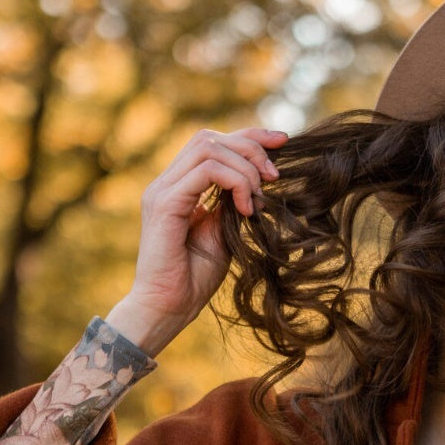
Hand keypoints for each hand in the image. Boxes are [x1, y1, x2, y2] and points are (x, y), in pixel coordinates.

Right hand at [105, 128, 286, 355]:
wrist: (168, 308)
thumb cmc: (194, 277)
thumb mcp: (224, 233)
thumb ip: (232, 203)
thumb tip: (257, 182)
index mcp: (179, 186)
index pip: (213, 142)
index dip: (249, 136)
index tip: (282, 142)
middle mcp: (167, 182)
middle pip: (211, 137)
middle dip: (251, 147)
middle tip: (274, 176)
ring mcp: (162, 190)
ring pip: (209, 148)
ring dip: (244, 167)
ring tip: (258, 197)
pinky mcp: (164, 204)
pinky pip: (206, 171)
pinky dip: (235, 182)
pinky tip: (246, 208)